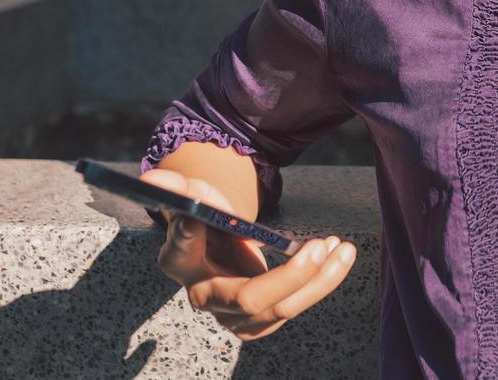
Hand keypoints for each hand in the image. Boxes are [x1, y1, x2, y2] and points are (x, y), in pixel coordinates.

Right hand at [140, 167, 357, 340]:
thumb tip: (156, 178)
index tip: (201, 218)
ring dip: (317, 280)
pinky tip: (339, 254)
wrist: (222, 240)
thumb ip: (179, 189)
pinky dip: (322, 282)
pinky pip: (296, 306)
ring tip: (341, 248)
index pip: (180, 252)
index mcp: (180, 261)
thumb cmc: (206, 215)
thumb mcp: (195, 196)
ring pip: (280, 309)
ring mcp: (234, 315)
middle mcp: (204, 296)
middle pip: (248, 300)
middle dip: (288, 276)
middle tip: (317, 246)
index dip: (189, 237)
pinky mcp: (261, 319)